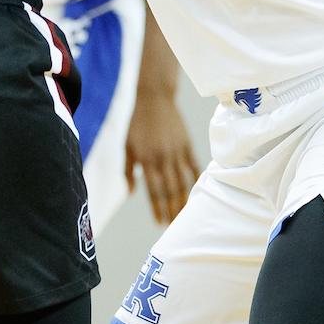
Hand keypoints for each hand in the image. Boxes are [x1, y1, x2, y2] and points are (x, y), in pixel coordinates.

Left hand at [125, 90, 199, 225]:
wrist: (154, 98)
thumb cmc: (137, 123)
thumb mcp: (127, 146)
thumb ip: (128, 171)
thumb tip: (131, 193)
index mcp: (147, 159)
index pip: (154, 191)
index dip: (157, 209)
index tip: (159, 223)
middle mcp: (164, 158)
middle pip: (171, 191)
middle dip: (172, 210)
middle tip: (173, 225)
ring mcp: (177, 151)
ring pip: (183, 182)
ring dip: (183, 200)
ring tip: (184, 215)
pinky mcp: (187, 144)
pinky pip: (194, 166)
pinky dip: (195, 180)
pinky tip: (196, 193)